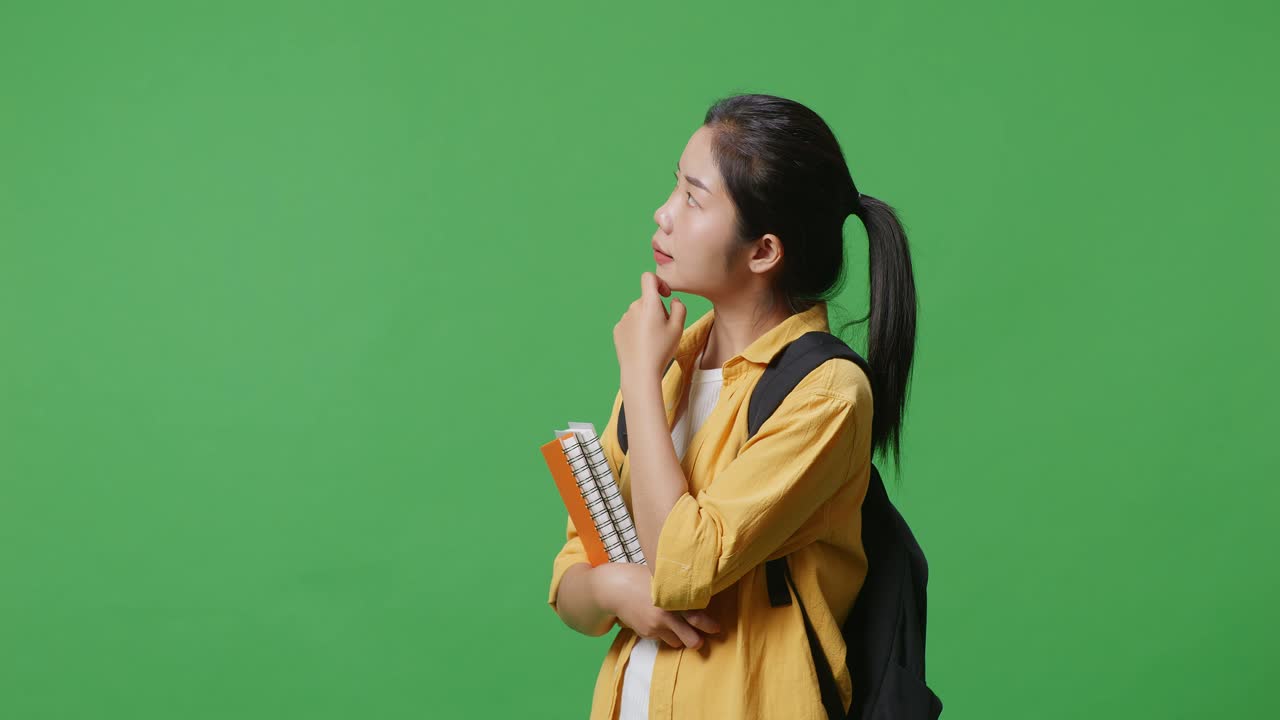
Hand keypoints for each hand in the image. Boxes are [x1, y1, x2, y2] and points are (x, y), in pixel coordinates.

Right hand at [591, 562, 721, 649]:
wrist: (614, 590)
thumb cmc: (641, 578)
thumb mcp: (662, 579)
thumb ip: (678, 589)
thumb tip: (700, 592)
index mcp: (671, 600)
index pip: (696, 617)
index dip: (709, 625)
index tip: (717, 628)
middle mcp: (665, 616)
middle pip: (690, 639)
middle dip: (698, 641)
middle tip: (703, 638)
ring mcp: (655, 627)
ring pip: (676, 642)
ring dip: (681, 637)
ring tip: (680, 627)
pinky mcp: (646, 633)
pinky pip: (663, 639)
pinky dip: (666, 634)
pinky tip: (662, 623)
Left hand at [613, 272, 686, 384]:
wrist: (640, 371)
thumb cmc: (661, 349)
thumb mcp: (678, 328)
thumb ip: (679, 308)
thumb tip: (673, 301)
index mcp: (648, 304)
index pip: (648, 278)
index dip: (659, 282)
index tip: (665, 295)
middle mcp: (633, 307)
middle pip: (647, 300)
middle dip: (656, 309)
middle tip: (663, 330)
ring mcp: (623, 319)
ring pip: (638, 313)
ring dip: (646, 320)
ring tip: (652, 340)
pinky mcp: (617, 330)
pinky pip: (630, 323)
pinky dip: (637, 329)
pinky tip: (642, 345)